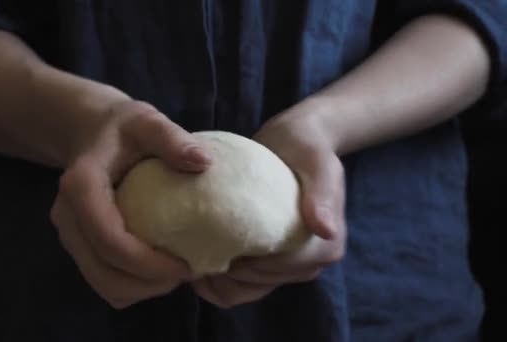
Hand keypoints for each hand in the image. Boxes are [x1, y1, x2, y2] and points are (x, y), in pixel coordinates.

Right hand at [50, 99, 210, 308]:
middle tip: (188, 273)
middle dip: (148, 284)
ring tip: (177, 273)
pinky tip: (158, 268)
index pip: (110, 240)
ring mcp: (69, 234)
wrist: (89, 132)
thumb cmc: (122, 127)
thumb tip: (203, 162)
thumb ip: (171, 138)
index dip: (149, 263)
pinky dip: (132, 285)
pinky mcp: (78, 244)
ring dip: (141, 289)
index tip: (187, 266)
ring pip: (102, 284)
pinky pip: (103, 280)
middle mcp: (67, 217)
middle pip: (103, 272)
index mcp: (81, 187)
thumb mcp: (148, 122)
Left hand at [192, 109, 345, 308]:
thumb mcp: (318, 163)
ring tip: (185, 255)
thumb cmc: (308, 147)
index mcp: (324, 249)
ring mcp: (286, 268)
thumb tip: (327, 232)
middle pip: (255, 284)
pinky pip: (238, 286)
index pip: (273, 269)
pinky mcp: (267, 263)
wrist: (297, 141)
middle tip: (187, 246)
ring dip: (213, 280)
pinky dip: (214, 280)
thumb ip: (323, 196)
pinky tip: (192, 260)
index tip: (208, 240)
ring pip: (243, 291)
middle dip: (221, 270)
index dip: (240, 261)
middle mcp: (308, 266)